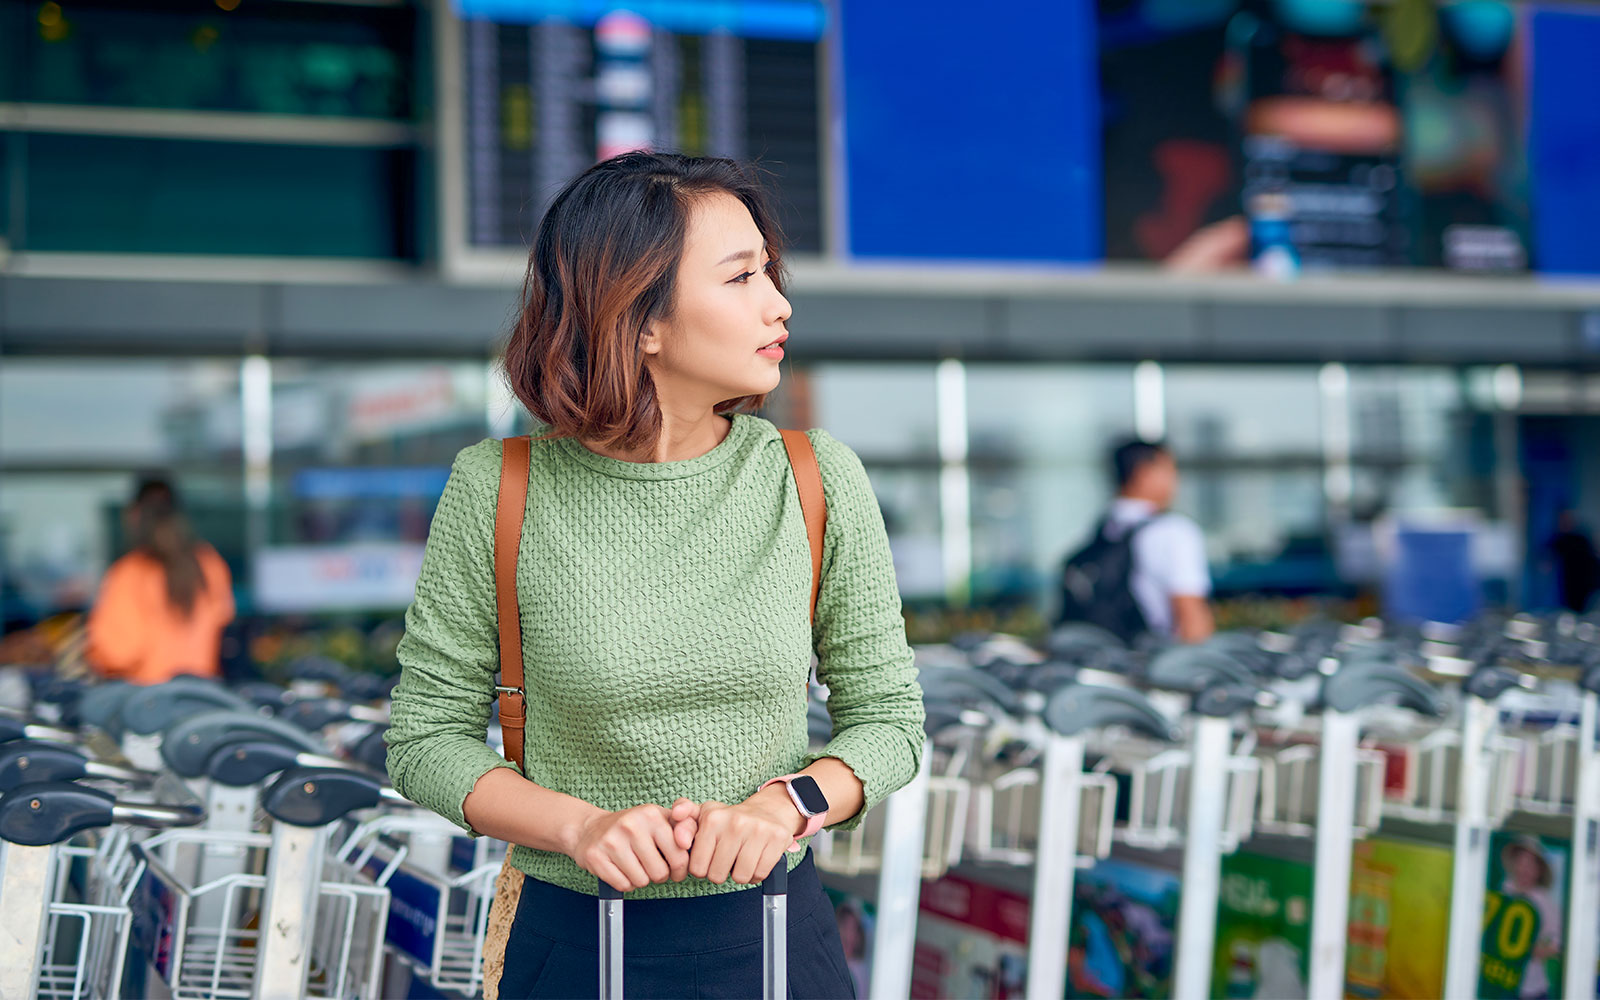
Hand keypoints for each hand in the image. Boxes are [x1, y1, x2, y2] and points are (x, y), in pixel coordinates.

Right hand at [567, 802, 698, 891]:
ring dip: (641, 879)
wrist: (590, 828)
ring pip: (641, 881)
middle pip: (660, 872)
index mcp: (651, 815)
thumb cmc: (631, 827)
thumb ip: (684, 826)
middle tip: (651, 866)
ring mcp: (612, 840)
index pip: (679, 855)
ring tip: (635, 865)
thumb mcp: (658, 818)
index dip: (680, 869)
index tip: (676, 869)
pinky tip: (621, 869)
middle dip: (659, 875)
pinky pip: (623, 885)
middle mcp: (631, 825)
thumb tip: (696, 839)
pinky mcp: (596, 856)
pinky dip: (625, 883)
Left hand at [686, 786, 799, 885]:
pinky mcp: (777, 839)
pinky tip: (755, 859)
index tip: (710, 856)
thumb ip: (683, 818)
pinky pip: (759, 874)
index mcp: (713, 818)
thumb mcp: (703, 816)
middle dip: (720, 871)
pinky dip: (756, 873)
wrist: (768, 811)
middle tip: (727, 857)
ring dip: (740, 874)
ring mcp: (758, 830)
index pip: (697, 868)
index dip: (703, 867)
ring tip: (741, 858)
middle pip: (717, 875)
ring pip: (740, 877)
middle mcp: (734, 822)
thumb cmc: (730, 820)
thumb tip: (676, 813)